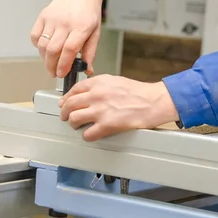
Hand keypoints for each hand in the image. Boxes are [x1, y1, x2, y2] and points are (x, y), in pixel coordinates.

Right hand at [31, 0, 107, 77]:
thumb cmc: (89, 12)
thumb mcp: (95, 32)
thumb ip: (90, 52)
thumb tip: (87, 70)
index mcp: (81, 27)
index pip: (69, 50)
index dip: (63, 65)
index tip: (62, 74)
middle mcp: (65, 22)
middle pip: (53, 50)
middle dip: (52, 66)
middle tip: (55, 73)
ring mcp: (52, 18)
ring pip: (43, 45)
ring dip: (45, 59)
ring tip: (50, 64)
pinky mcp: (43, 16)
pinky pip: (35, 36)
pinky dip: (38, 46)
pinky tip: (45, 49)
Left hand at [59, 75, 179, 141]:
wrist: (153, 101)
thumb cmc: (138, 92)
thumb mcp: (115, 81)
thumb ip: (98, 86)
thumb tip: (84, 94)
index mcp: (98, 83)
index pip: (73, 90)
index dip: (66, 98)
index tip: (63, 104)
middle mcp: (96, 95)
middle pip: (69, 105)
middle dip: (64, 112)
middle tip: (65, 117)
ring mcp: (101, 110)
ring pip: (74, 119)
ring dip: (74, 124)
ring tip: (78, 126)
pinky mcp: (107, 125)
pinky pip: (87, 134)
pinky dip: (87, 136)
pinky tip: (91, 134)